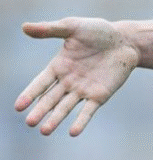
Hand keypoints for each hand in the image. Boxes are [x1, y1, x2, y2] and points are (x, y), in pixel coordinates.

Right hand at [15, 17, 138, 135]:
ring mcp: (83, 90)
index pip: (40, 83)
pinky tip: (73, 132)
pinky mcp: (99, 95)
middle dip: (40, 110)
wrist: (125, 40)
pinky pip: (88, 110)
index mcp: (58, 66)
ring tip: (45, 130)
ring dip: (55, 119)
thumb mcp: (74, 27)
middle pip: (50, 99)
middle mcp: (67, 81)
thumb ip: (50, 29)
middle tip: (30, 122)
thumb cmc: (98, 31)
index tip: (18, 106)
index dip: (30, 94)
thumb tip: (24, 27)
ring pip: (65, 107)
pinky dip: (81, 121)